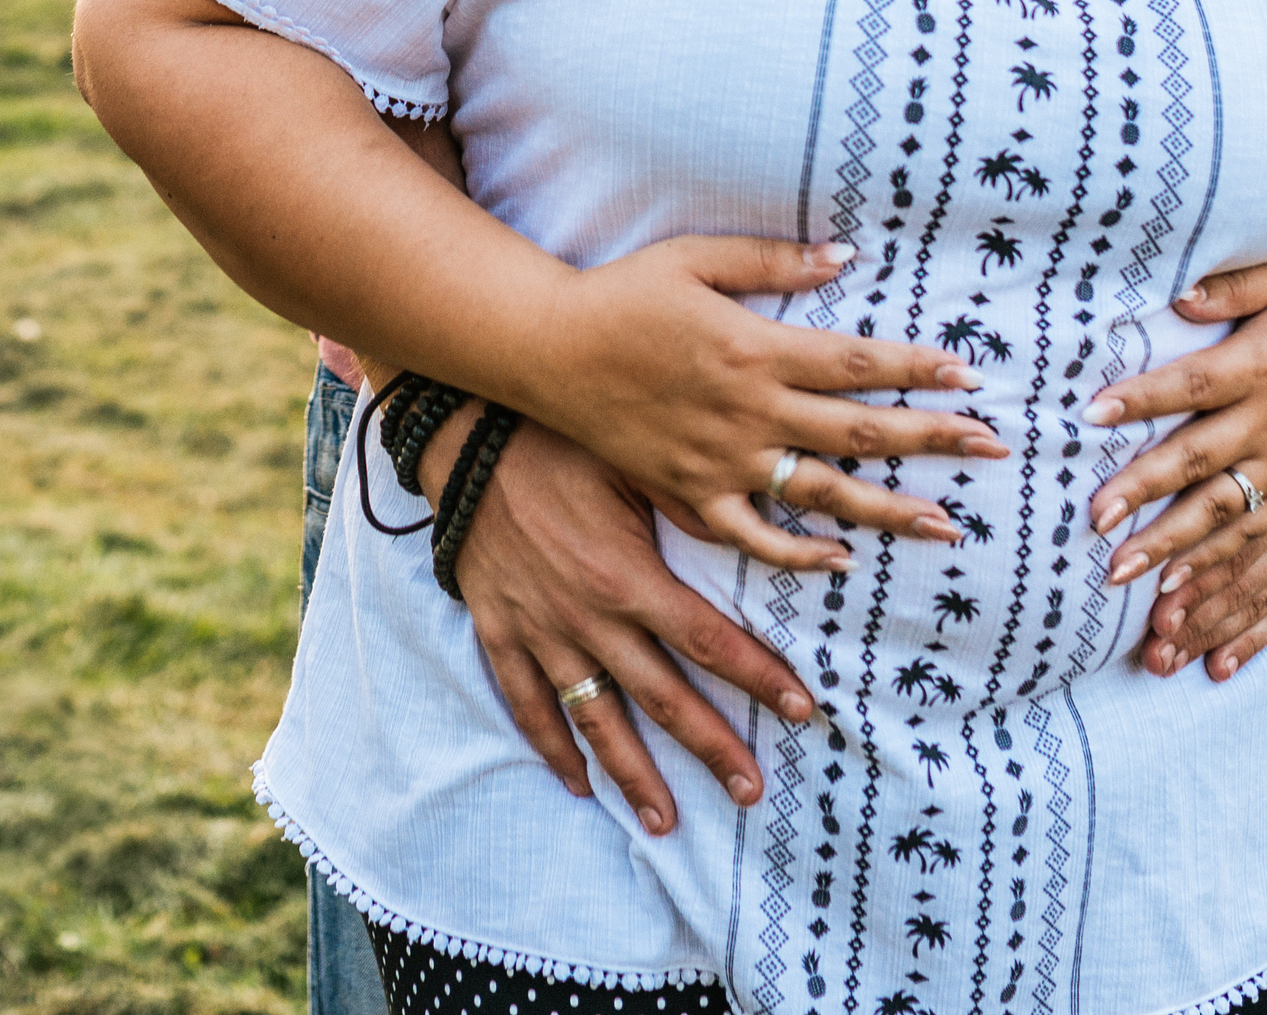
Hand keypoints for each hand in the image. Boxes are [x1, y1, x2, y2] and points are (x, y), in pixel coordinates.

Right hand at [444, 422, 815, 835]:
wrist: (464, 443)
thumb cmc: (557, 444)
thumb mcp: (634, 463)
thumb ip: (694, 504)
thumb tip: (759, 526)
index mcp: (628, 577)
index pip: (709, 641)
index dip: (759, 677)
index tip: (801, 710)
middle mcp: (589, 619)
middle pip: (663, 698)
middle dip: (711, 748)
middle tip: (751, 792)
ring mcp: (541, 633)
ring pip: (595, 718)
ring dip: (632, 774)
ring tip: (665, 822)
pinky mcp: (501, 633)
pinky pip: (526, 703)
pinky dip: (550, 746)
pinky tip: (576, 782)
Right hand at [514, 235, 1007, 571]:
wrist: (545, 350)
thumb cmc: (620, 294)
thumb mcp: (694, 258)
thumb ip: (772, 260)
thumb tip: (846, 255)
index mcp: (754, 346)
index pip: (855, 361)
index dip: (916, 368)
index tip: (969, 375)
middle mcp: (747, 409)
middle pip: (857, 430)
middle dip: (931, 438)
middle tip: (993, 447)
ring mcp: (720, 459)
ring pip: (821, 492)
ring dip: (887, 509)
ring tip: (945, 525)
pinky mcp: (688, 493)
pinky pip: (753, 535)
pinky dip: (798, 553)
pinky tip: (842, 561)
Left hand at [1078, 256, 1266, 647]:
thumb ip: (1233, 287)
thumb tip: (1179, 296)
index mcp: (1262, 365)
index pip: (1192, 385)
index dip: (1143, 398)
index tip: (1091, 412)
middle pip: (1199, 460)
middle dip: (1144, 490)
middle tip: (1094, 518)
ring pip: (1223, 513)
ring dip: (1171, 543)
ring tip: (1120, 571)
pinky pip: (1255, 538)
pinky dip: (1217, 566)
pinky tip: (1176, 589)